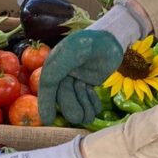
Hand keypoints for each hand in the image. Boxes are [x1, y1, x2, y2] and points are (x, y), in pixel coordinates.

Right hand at [38, 1, 151, 125]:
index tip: (48, 120)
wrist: (112, 37)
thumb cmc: (91, 41)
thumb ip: (58, 67)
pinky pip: (87, 98)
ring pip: (76, 100)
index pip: (48, 87)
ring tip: (90, 115)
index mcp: (55, 64)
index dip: (46, 104)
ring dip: (83, 109)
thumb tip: (46, 83)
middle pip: (63, 96)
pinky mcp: (89, 82)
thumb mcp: (72, 52)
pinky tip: (96, 106)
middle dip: (71, 108)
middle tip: (79, 118)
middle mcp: (63, 73)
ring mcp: (77, 78)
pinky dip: (91, 105)